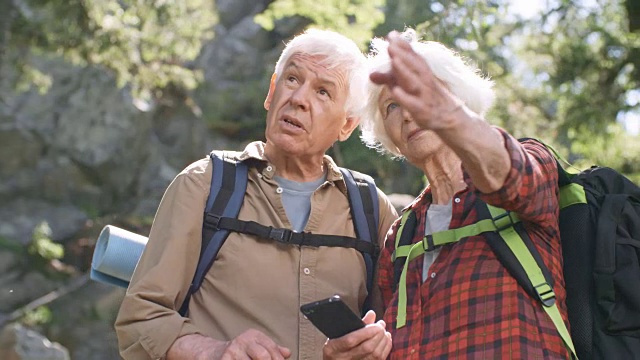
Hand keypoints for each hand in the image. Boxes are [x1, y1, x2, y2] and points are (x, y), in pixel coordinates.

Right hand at [167, 330, 290, 359]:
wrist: (213, 353)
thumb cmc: (240, 351)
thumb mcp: (256, 346)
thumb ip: (272, 350)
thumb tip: (287, 353)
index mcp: (254, 335)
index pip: (272, 350)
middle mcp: (244, 340)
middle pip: (263, 356)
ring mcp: (233, 350)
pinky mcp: (224, 359)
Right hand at [322, 310, 391, 359]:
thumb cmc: (336, 346)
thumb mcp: (337, 333)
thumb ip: (355, 324)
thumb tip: (372, 314)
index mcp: (334, 348)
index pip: (351, 340)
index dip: (366, 332)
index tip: (375, 324)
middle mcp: (344, 358)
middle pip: (366, 348)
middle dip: (378, 335)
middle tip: (381, 325)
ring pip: (374, 355)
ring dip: (383, 341)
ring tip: (384, 331)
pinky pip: (379, 359)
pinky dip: (385, 348)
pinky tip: (386, 340)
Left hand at [369, 31, 463, 130]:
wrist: (449, 118)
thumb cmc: (425, 98)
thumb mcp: (408, 86)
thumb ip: (389, 79)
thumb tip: (371, 74)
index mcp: (422, 73)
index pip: (413, 56)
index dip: (403, 45)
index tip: (391, 35)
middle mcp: (424, 81)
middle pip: (414, 66)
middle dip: (403, 54)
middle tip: (390, 44)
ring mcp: (424, 95)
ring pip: (414, 82)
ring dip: (404, 70)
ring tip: (393, 60)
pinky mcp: (422, 110)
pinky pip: (413, 104)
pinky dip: (404, 97)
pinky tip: (394, 91)